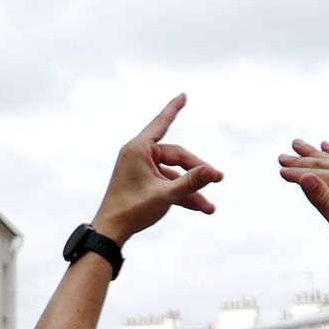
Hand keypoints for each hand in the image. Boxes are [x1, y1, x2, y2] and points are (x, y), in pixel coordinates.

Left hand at [90, 95, 223, 243]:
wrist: (110, 232)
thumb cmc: (132, 210)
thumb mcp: (165, 195)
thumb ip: (191, 182)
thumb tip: (213, 172)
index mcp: (139, 149)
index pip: (161, 123)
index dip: (173, 109)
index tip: (183, 96)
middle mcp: (139, 155)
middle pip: (176, 158)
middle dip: (196, 172)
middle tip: (218, 179)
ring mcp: (142, 170)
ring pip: (174, 175)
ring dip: (191, 190)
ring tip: (209, 208)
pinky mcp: (144, 184)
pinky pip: (167, 185)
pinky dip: (181, 195)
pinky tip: (199, 207)